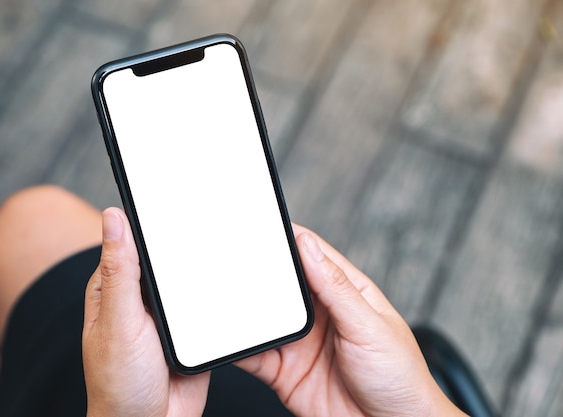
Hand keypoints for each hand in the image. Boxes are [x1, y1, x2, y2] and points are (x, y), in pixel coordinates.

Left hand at [82, 208, 208, 416]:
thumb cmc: (119, 382)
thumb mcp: (118, 321)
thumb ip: (119, 271)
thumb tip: (113, 217)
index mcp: (114, 288)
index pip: (130, 241)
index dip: (149, 219)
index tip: (169, 192)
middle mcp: (141, 298)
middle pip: (165, 258)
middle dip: (184, 242)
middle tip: (210, 212)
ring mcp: (168, 314)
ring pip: (189, 278)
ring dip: (203, 267)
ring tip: (227, 238)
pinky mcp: (193, 329)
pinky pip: (207, 303)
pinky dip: (218, 293)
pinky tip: (233, 279)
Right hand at [236, 225, 466, 416]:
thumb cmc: (399, 378)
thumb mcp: (370, 327)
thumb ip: (336, 287)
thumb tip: (309, 247)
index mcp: (346, 294)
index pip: (312, 255)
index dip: (288, 238)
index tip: (263, 224)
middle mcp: (320, 314)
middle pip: (282, 284)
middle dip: (258, 271)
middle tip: (233, 258)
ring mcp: (300, 342)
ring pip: (264, 317)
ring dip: (245, 308)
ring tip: (225, 295)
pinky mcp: (284, 371)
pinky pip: (255, 355)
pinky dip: (238, 347)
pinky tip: (228, 338)